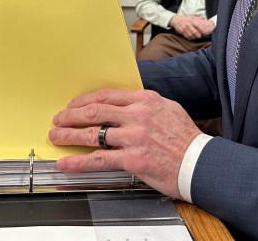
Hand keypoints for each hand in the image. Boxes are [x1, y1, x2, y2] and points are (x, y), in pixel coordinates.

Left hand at [49, 88, 201, 197]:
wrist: (200, 162)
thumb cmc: (186, 138)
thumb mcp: (168, 108)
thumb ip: (145, 105)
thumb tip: (126, 105)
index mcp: (145, 100)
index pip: (107, 95)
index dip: (86, 100)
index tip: (74, 105)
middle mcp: (137, 115)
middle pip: (96, 110)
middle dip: (72, 115)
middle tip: (59, 119)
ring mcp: (134, 137)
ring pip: (93, 133)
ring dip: (70, 135)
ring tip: (57, 136)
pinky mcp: (133, 159)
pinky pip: (99, 159)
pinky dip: (79, 161)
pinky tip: (66, 162)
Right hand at [170, 14, 213, 39]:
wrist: (175, 19)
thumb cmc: (184, 18)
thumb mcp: (191, 16)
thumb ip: (197, 18)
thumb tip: (203, 18)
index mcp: (191, 21)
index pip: (197, 26)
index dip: (201, 30)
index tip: (203, 32)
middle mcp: (188, 25)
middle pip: (194, 32)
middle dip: (198, 35)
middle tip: (200, 37)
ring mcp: (184, 28)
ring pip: (190, 35)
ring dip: (194, 37)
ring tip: (195, 38)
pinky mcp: (181, 31)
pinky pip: (186, 36)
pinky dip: (189, 38)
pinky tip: (191, 38)